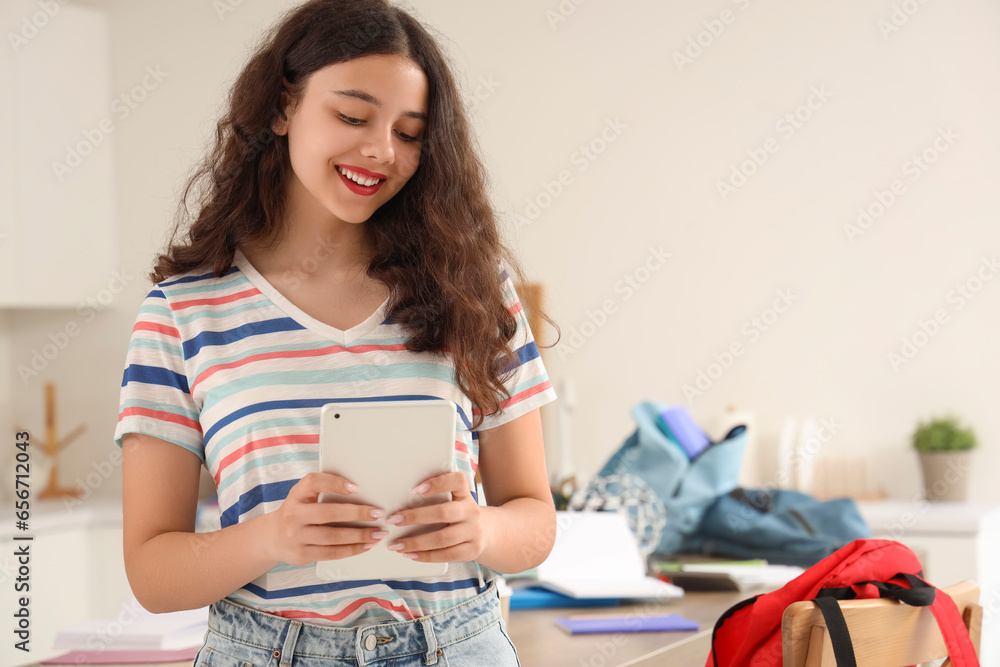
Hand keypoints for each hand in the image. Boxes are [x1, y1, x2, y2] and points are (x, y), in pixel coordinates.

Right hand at [267, 472, 387, 565]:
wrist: (272, 538)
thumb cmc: (297, 511)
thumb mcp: (303, 496)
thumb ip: (323, 489)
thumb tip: (359, 490)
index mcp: (296, 495)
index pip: (313, 482)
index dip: (334, 483)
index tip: (356, 488)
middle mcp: (293, 515)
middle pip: (328, 513)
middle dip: (356, 513)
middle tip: (377, 513)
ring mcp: (296, 536)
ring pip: (332, 537)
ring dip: (359, 536)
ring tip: (378, 534)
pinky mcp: (302, 554)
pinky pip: (331, 553)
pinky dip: (351, 550)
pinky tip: (366, 546)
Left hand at [383, 471, 484, 562]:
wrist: (487, 532)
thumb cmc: (459, 514)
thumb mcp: (455, 501)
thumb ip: (437, 498)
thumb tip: (400, 501)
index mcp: (465, 494)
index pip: (457, 481)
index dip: (437, 483)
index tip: (416, 489)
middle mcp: (472, 511)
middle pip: (443, 512)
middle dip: (415, 517)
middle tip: (393, 520)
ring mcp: (474, 532)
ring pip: (442, 538)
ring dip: (416, 542)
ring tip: (397, 545)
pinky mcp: (472, 550)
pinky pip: (446, 555)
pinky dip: (426, 556)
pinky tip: (411, 555)